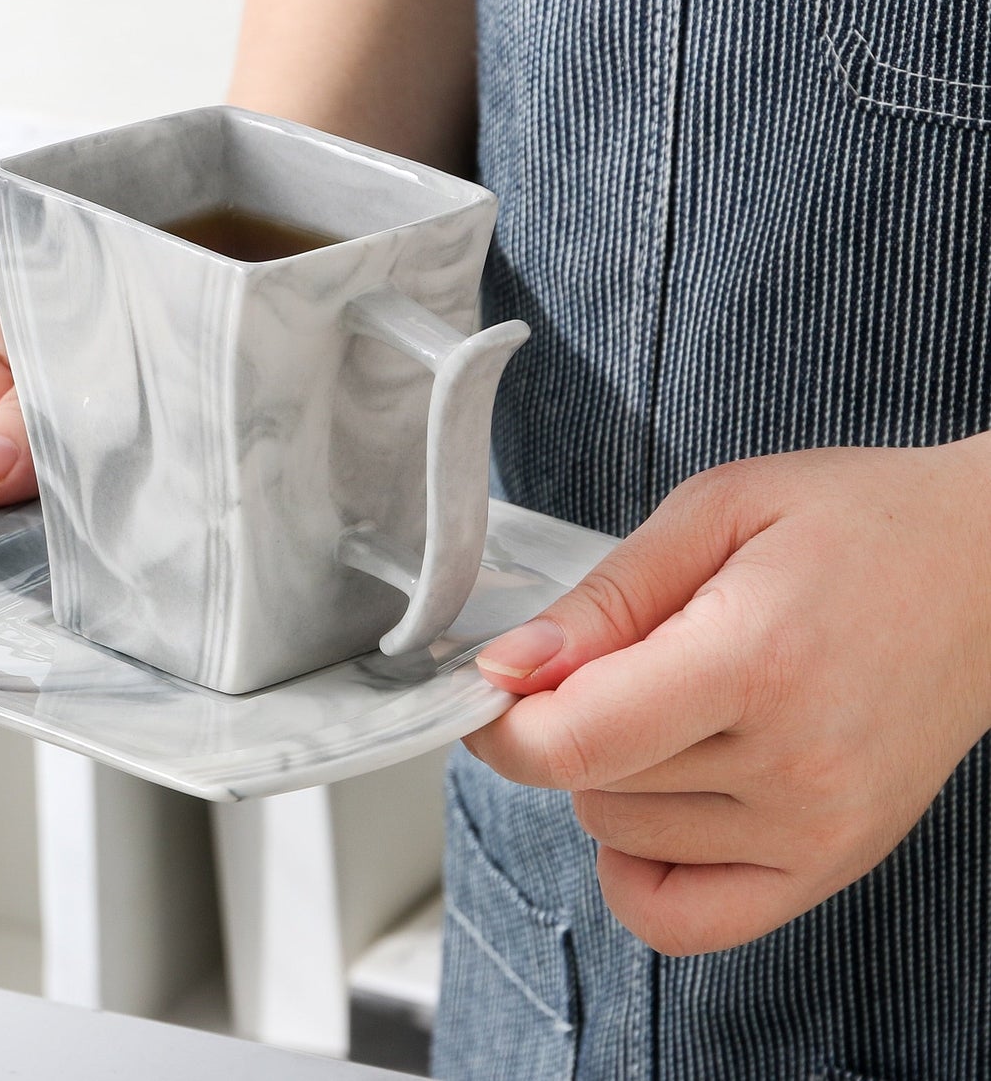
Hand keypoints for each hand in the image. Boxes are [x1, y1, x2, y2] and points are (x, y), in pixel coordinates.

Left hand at [464, 438, 990, 954]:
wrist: (989, 570)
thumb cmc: (853, 523)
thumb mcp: (714, 511)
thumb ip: (606, 597)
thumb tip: (508, 667)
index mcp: (756, 658)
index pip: (577, 740)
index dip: (500, 724)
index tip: (488, 687)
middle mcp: (795, 763)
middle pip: (590, 784)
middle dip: (565, 720)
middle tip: (618, 657)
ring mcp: (820, 830)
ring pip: (621, 836)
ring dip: (609, 776)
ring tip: (674, 701)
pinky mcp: (833, 863)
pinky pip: (686, 918)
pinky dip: (642, 864)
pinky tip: (661, 795)